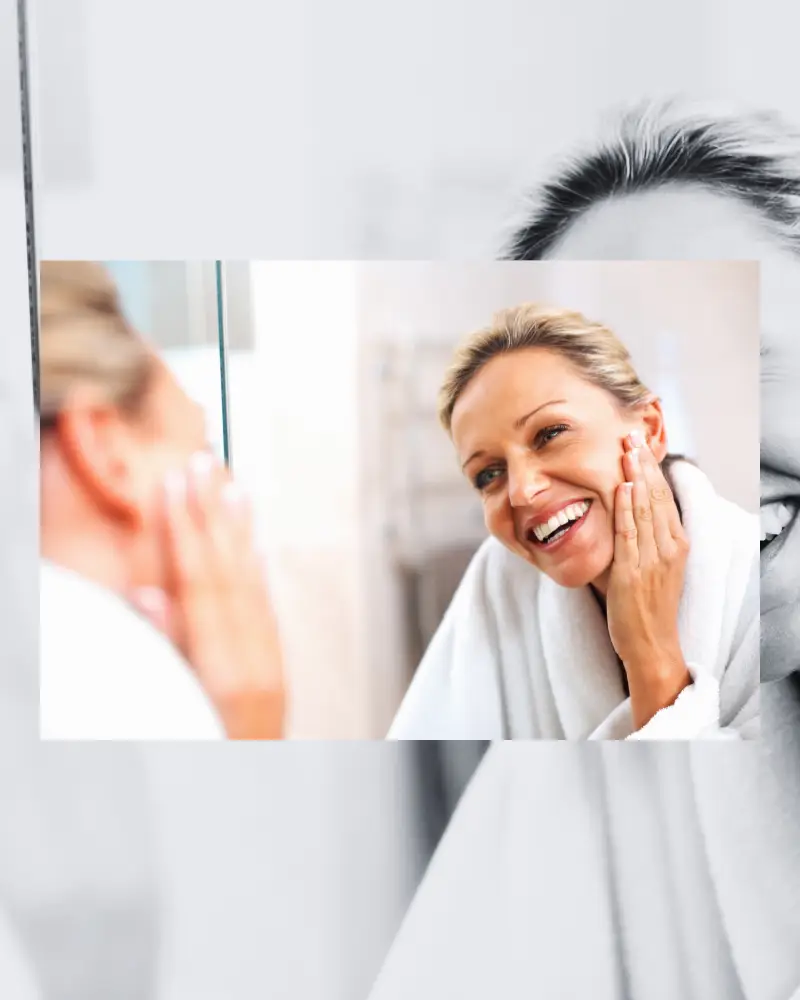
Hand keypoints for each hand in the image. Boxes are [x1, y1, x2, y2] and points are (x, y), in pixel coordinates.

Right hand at [133, 451, 285, 739]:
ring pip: (255, 585)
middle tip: (203, 462)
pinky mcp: (278, 676)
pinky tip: (255, 543)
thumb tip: (147, 593)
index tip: (177, 482)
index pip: (202, 582)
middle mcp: (256, 664)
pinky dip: (259, 571)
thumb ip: (161, 653)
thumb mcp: (173, 716)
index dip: (187, 528)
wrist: (255, 830)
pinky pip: (268, 611)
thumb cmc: (201, 766)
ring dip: (241, 532)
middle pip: (230, 573)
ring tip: (233, 485)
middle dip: (213, 514)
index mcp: (225, 672)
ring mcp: (272, 670)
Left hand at [606, 433, 690, 728]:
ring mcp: (654, 559)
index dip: (651, 470)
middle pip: (656, 496)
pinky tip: (625, 486)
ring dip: (636, 476)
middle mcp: (669, 548)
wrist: (651, 645)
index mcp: (676, 544)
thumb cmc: (644, 608)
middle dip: (643, 464)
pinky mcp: (635, 572)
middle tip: (631, 435)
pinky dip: (629, 508)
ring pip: (646, 509)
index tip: (639, 445)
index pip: (663, 498)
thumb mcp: (647, 567)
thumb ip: (637, 540)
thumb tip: (617, 513)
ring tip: (628, 449)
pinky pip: (631, 533)